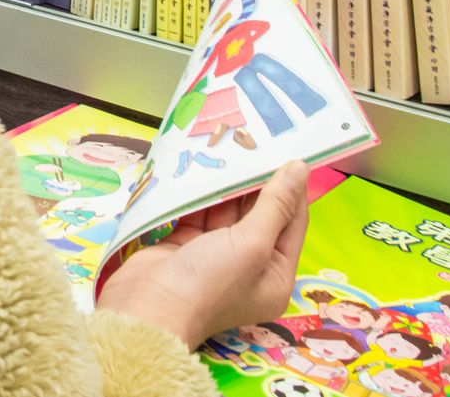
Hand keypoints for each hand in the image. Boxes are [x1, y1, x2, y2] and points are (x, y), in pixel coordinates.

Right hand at [96, 161, 308, 350]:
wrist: (148, 307)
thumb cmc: (209, 282)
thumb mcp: (252, 244)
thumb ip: (274, 204)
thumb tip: (300, 169)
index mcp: (276, 275)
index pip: (292, 224)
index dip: (292, 189)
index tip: (288, 153)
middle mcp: (250, 266)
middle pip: (260, 216)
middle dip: (257, 182)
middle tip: (254, 142)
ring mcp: (215, 256)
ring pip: (227, 212)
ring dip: (227, 185)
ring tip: (228, 147)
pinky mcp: (186, 245)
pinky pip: (199, 214)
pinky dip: (200, 193)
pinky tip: (200, 167)